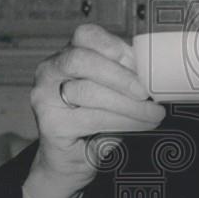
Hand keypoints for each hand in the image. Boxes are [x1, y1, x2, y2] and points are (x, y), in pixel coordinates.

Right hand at [26, 23, 164, 197]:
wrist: (70, 162)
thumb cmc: (95, 123)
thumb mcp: (112, 93)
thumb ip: (124, 76)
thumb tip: (153, 70)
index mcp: (66, 54)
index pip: (86, 35)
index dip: (115, 47)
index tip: (140, 65)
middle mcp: (49, 71)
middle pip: (81, 60)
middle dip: (119, 76)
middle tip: (146, 92)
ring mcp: (44, 97)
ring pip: (89, 92)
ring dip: (128, 105)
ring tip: (153, 114)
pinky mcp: (50, 124)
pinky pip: (92, 119)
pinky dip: (123, 122)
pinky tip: (141, 125)